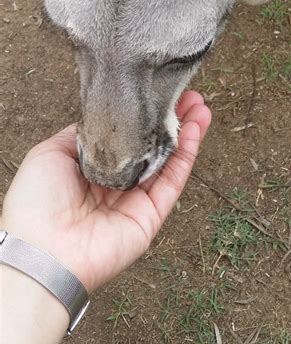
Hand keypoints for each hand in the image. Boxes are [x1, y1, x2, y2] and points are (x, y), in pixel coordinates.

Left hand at [1, 91, 210, 291]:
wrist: (43, 251)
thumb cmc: (36, 203)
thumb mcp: (49, 154)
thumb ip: (81, 134)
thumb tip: (103, 119)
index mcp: (89, 169)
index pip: (124, 137)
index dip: (141, 114)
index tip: (156, 92)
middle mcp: (114, 183)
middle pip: (150, 146)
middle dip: (170, 120)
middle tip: (189, 96)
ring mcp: (134, 200)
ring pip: (167, 161)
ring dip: (186, 133)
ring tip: (201, 107)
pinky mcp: (150, 216)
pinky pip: (172, 182)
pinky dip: (185, 156)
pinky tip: (193, 131)